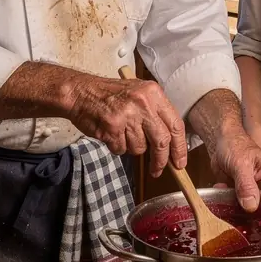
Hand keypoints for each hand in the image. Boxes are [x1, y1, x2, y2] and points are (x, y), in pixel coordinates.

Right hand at [65, 75, 186, 173]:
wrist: (80, 92)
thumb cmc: (109, 95)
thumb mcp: (139, 94)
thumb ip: (155, 114)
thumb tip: (170, 142)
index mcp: (154, 93)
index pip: (175, 125)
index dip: (180, 147)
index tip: (179, 161)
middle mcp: (143, 103)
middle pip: (161, 141)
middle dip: (161, 160)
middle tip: (157, 169)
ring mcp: (128, 115)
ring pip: (139, 147)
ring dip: (130, 146)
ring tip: (121, 132)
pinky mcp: (113, 127)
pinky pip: (121, 149)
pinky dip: (116, 146)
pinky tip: (110, 133)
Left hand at [210, 127, 260, 212]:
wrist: (220, 141)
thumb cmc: (236, 145)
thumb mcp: (241, 164)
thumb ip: (246, 185)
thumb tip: (252, 206)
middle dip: (260, 219)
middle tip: (249, 225)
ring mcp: (255, 192)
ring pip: (254, 211)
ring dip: (241, 212)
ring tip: (231, 209)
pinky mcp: (243, 195)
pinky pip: (239, 207)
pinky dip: (229, 205)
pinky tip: (221, 196)